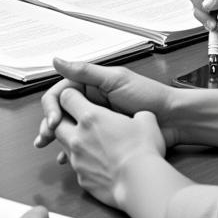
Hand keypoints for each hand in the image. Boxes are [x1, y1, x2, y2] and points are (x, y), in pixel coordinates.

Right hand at [34, 58, 179, 150]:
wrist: (173, 119)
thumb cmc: (150, 96)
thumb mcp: (116, 81)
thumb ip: (85, 72)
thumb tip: (57, 61)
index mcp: (91, 85)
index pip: (61, 93)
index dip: (53, 106)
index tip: (54, 121)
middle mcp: (91, 100)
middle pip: (61, 110)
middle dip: (49, 123)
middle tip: (44, 138)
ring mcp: (98, 119)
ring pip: (68, 127)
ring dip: (56, 136)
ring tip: (47, 146)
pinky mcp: (105, 135)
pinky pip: (82, 141)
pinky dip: (72, 148)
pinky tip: (65, 157)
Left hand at [51, 88, 166, 207]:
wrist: (140, 184)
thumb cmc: (143, 150)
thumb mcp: (146, 121)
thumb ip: (138, 114)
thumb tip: (142, 116)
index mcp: (91, 117)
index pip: (66, 96)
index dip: (71, 96)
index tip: (79, 99)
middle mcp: (78, 137)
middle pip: (56, 122)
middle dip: (63, 119)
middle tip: (76, 121)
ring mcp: (77, 159)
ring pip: (62, 144)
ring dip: (70, 140)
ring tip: (86, 142)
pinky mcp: (81, 178)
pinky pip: (75, 166)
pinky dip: (81, 161)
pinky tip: (94, 162)